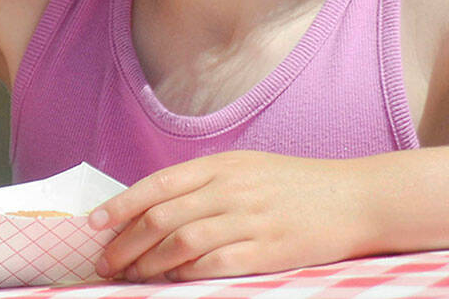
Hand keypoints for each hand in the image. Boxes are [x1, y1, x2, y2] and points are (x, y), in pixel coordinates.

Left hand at [89, 151, 369, 281]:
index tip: (94, 225)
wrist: (355, 198)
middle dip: (125, 242)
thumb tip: (157, 206)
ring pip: (181, 242)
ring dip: (148, 263)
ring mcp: (249, 219)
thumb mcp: (250, 170)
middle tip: (105, 263)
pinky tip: (170, 283)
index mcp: (224, 166)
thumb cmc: (299, 186)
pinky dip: (185, 275)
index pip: (159, 184)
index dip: (121, 205)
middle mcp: (231, 189)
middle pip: (162, 216)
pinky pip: (214, 264)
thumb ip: (208, 184)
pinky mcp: (267, 249)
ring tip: (130, 277)